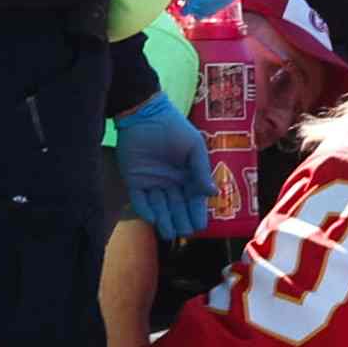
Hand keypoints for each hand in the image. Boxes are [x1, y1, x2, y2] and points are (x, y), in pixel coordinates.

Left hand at [113, 93, 210, 237]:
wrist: (145, 113)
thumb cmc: (174, 127)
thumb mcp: (194, 147)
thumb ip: (202, 170)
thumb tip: (213, 193)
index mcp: (187, 175)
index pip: (194, 199)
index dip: (197, 212)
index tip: (200, 225)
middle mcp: (170, 182)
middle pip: (177, 207)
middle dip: (181, 220)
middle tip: (185, 232)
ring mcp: (152, 182)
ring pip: (160, 207)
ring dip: (165, 220)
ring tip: (169, 233)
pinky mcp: (134, 181)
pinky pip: (140, 200)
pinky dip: (146, 210)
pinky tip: (154, 219)